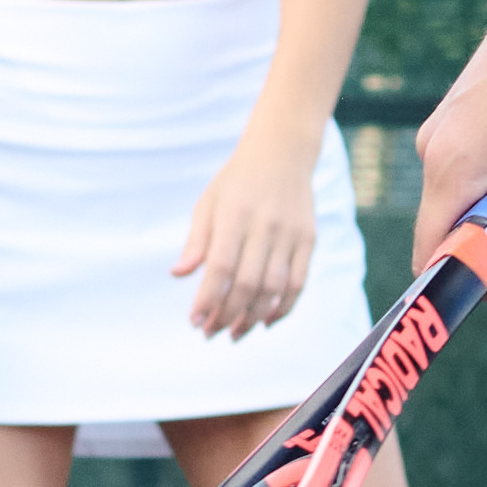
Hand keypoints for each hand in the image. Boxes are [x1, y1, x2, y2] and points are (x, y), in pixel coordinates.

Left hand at [171, 133, 327, 344]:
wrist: (282, 153)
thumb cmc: (237, 182)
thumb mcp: (209, 203)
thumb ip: (196, 241)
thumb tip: (178, 274)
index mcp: (234, 216)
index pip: (220, 268)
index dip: (207, 299)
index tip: (194, 321)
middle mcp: (264, 226)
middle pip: (247, 284)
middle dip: (226, 315)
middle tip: (210, 332)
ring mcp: (290, 235)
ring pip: (273, 289)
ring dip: (251, 318)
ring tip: (234, 333)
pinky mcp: (308, 240)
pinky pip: (298, 283)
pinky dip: (282, 308)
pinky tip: (264, 321)